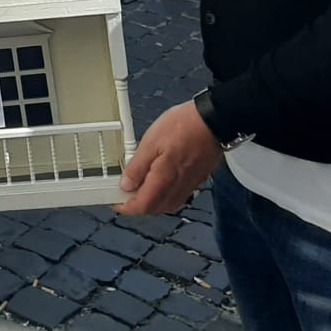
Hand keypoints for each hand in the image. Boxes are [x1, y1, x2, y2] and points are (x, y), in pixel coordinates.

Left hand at [115, 101, 222, 215]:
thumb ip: (138, 166)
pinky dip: (165, 196)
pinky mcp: (197, 179)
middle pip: (155, 209)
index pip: (143, 206)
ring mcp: (190, 185)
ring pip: (167, 205)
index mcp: (164, 180)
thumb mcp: (151, 142)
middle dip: (138, 206)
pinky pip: (178, 196)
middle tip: (125, 193)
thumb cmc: (183, 126)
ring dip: (152, 202)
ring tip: (139, 187)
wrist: (214, 121)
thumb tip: (126, 185)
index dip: (126, 207)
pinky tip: (160, 183)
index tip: (116, 201)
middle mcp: (178, 188)